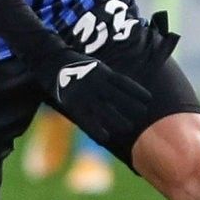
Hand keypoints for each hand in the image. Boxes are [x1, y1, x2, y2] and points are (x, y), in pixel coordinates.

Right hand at [35, 48, 151, 145]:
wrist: (51, 61)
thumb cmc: (76, 65)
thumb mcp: (96, 65)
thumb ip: (108, 77)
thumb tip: (124, 89)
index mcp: (102, 72)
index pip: (124, 83)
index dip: (137, 91)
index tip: (149, 99)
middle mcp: (95, 82)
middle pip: (117, 97)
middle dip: (131, 106)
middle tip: (142, 114)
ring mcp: (84, 93)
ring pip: (104, 110)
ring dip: (118, 119)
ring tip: (129, 127)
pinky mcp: (73, 103)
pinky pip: (87, 119)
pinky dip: (97, 129)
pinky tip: (106, 138)